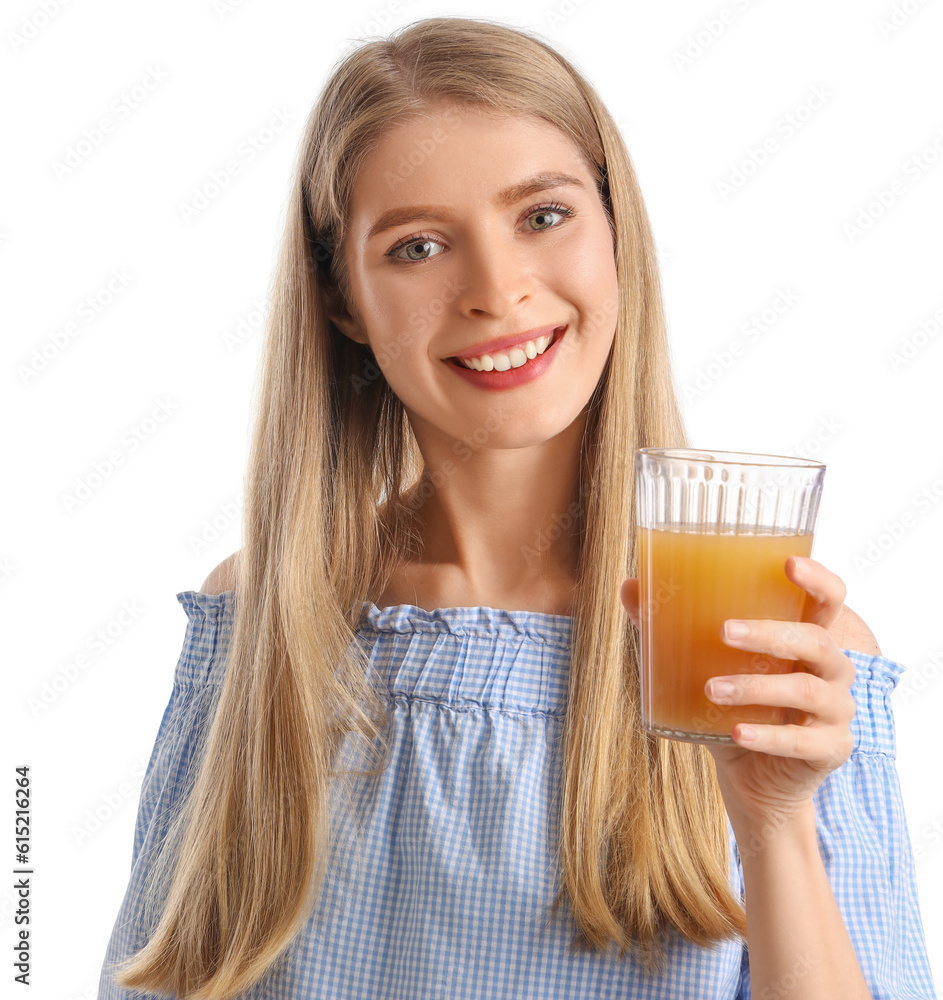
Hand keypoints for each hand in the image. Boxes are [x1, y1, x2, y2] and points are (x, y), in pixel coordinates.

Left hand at [620, 557, 868, 829]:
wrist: (751, 778)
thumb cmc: (731, 707)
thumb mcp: (700, 664)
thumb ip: (669, 626)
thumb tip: (628, 587)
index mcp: (806, 638)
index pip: (829, 599)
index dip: (818, 579)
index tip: (788, 564)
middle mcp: (831, 670)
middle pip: (817, 640)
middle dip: (769, 633)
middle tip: (722, 630)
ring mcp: (837, 711)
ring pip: (807, 690)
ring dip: (756, 688)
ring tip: (711, 689)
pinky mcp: (831, 750)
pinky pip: (803, 742)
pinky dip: (768, 737)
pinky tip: (737, 733)